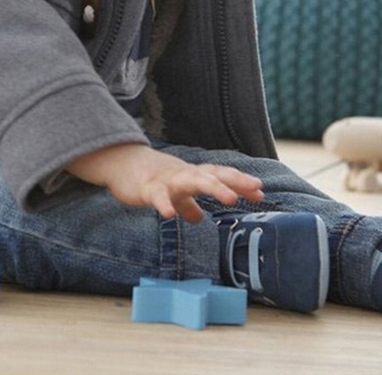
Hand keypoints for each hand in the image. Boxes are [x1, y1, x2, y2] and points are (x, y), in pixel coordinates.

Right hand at [65, 143, 264, 222]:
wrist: (120, 163)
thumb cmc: (150, 177)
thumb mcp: (173, 192)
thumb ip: (188, 204)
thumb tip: (200, 218)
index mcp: (191, 175)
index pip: (220, 175)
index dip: (240, 182)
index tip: (260, 191)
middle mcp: (183, 174)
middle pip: (212, 175)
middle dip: (234, 182)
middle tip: (255, 190)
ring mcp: (166, 179)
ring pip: (192, 181)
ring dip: (212, 187)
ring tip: (230, 198)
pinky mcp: (147, 188)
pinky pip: (158, 196)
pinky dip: (165, 204)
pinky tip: (170, 216)